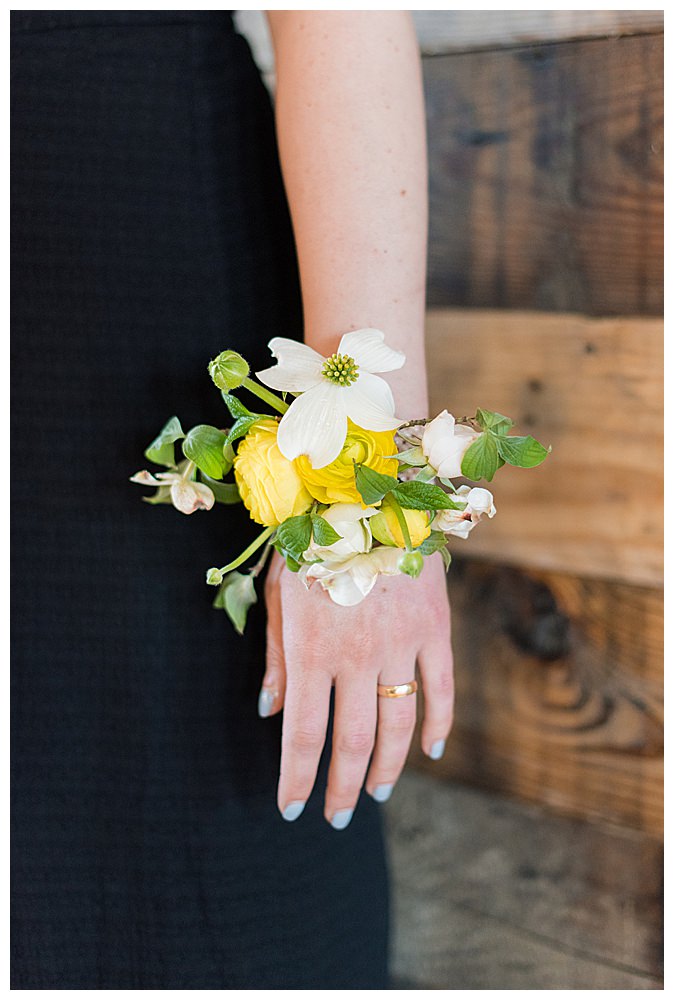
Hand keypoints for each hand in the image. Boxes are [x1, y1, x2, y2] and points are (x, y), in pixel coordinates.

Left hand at [261, 549, 453, 827]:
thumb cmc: (309, 538)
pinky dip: (438, 725)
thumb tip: (271, 711)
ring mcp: (401, 644)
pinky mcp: (434, 628)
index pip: (304, 736)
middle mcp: (356, 656)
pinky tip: (429, 750)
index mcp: (310, 649)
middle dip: (341, 787)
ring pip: (397, 725)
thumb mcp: (278, 591)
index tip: (292, 809)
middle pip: (351, 742)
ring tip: (377, 793)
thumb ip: (277, 656)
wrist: (366, 488)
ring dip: (388, 768)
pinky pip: (441, 689)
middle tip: (336, 816)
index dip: (297, 779)